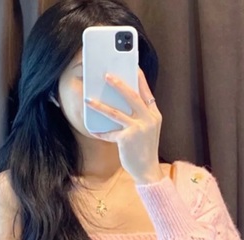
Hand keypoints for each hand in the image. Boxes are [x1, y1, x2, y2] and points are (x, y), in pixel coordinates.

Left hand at [85, 68, 163, 184]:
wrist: (147, 170)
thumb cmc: (144, 149)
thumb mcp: (147, 130)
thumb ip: (140, 116)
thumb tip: (122, 104)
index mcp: (155, 115)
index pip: (146, 92)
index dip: (139, 78)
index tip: (132, 66)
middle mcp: (149, 119)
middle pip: (132, 96)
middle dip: (119, 84)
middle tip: (106, 75)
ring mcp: (139, 129)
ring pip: (116, 113)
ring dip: (100, 105)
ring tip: (89, 99)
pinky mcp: (127, 139)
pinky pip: (110, 132)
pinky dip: (101, 132)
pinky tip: (93, 130)